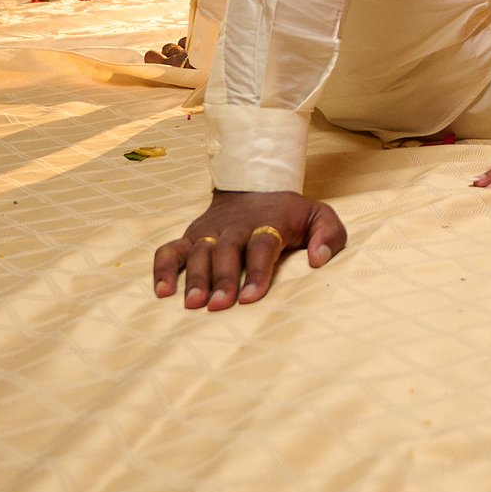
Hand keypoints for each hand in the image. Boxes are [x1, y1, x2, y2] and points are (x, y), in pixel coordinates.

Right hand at [150, 189, 345, 311]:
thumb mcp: (319, 215)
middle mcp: (235, 228)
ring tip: (192, 305)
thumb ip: (329, 235)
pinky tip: (162, 292)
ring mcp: (210, 232)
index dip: (256, 272)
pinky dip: (162, 268)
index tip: (252, 298)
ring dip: (194, 278)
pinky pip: (170, 250)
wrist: (254, 185)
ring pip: (198, 252)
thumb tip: (319, 261)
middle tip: (219, 306)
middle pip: (226, 251)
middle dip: (222, 278)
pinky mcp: (191, 236)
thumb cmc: (289, 213)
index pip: (262, 246)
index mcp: (267, 223)